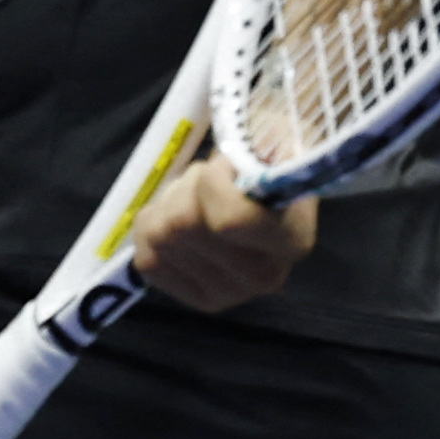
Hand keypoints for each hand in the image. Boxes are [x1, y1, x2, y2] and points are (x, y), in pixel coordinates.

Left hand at [129, 155, 314, 312]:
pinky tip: (178, 222)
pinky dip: (153, 229)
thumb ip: (259, 148)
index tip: (226, 163)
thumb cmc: (263, 159)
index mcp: (291, 239)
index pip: (229, 219)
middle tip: (209, 180)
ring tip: (197, 199)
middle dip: (189, 187)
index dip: (213, 179)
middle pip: (184, 224)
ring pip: (162, 236)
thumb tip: (235, 158)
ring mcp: (229, 294)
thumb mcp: (270, 140)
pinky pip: (147, 260)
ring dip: (170, 205)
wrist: (261, 189)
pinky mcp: (197, 298)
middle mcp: (263, 277)